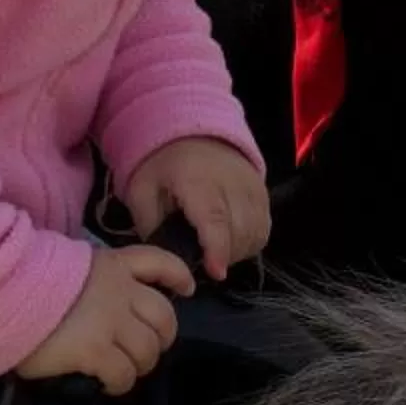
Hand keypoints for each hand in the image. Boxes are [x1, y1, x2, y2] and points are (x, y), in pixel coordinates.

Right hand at [16, 244, 194, 395]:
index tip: (186, 289)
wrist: (0, 292)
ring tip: (122, 371)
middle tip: (144, 351)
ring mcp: (110, 321)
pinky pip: (124, 374)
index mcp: (111, 265)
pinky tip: (106, 384)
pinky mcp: (96, 350)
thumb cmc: (23, 280)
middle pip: (164, 317)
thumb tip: (95, 305)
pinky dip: (120, 384)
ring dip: (140, 365)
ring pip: (148, 350)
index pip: (158, 262)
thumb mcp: (64, 266)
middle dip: (161, 338)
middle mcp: (119, 291)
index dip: (178, 276)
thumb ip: (88, 280)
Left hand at [122, 138, 269, 281]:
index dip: (217, 249)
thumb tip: (165, 257)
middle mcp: (232, 183)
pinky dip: (250, 242)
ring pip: (255, 232)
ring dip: (237, 251)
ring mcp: (252, 187)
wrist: (193, 132)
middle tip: (201, 258)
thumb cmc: (164, 164)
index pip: (215, 219)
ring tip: (215, 250)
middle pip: (239, 231)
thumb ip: (149, 224)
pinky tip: (231, 242)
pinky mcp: (263, 192)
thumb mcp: (141, 190)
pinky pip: (264, 227)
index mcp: (197, 181)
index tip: (215, 272)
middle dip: (222, 255)